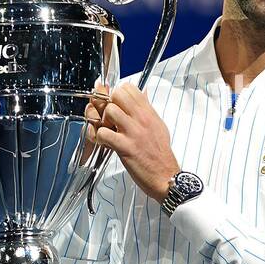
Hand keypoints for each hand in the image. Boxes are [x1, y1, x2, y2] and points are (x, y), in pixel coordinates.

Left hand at [84, 81, 180, 202]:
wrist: (165, 176)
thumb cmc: (160, 154)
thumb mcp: (158, 125)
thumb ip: (147, 110)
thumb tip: (142, 93)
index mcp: (149, 112)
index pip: (129, 88)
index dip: (117, 94)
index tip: (116, 104)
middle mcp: (142, 119)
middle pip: (116, 94)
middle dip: (108, 104)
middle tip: (108, 117)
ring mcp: (133, 132)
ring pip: (108, 111)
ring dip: (102, 120)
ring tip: (106, 130)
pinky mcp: (125, 147)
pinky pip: (103, 133)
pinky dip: (99, 137)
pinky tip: (105, 142)